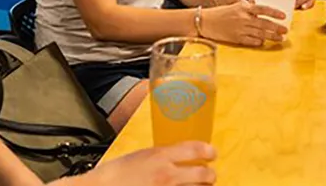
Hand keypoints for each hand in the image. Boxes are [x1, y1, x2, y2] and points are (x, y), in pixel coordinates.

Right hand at [76, 141, 215, 184]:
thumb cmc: (113, 176)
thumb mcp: (138, 157)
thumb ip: (158, 156)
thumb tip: (173, 158)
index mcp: (160, 157)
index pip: (196, 149)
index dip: (209, 151)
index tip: (212, 153)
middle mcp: (167, 175)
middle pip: (204, 174)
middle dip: (210, 175)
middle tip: (210, 175)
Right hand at [201, 0, 286, 46]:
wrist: (204, 21)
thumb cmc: (220, 13)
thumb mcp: (235, 6)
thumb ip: (248, 9)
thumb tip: (262, 14)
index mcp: (244, 7)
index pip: (263, 9)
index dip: (275, 13)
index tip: (284, 16)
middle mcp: (244, 18)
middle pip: (265, 24)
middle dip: (277, 28)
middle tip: (286, 30)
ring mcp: (240, 29)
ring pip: (261, 34)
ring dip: (272, 37)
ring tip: (280, 39)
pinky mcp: (236, 38)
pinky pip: (252, 41)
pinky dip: (259, 42)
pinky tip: (263, 42)